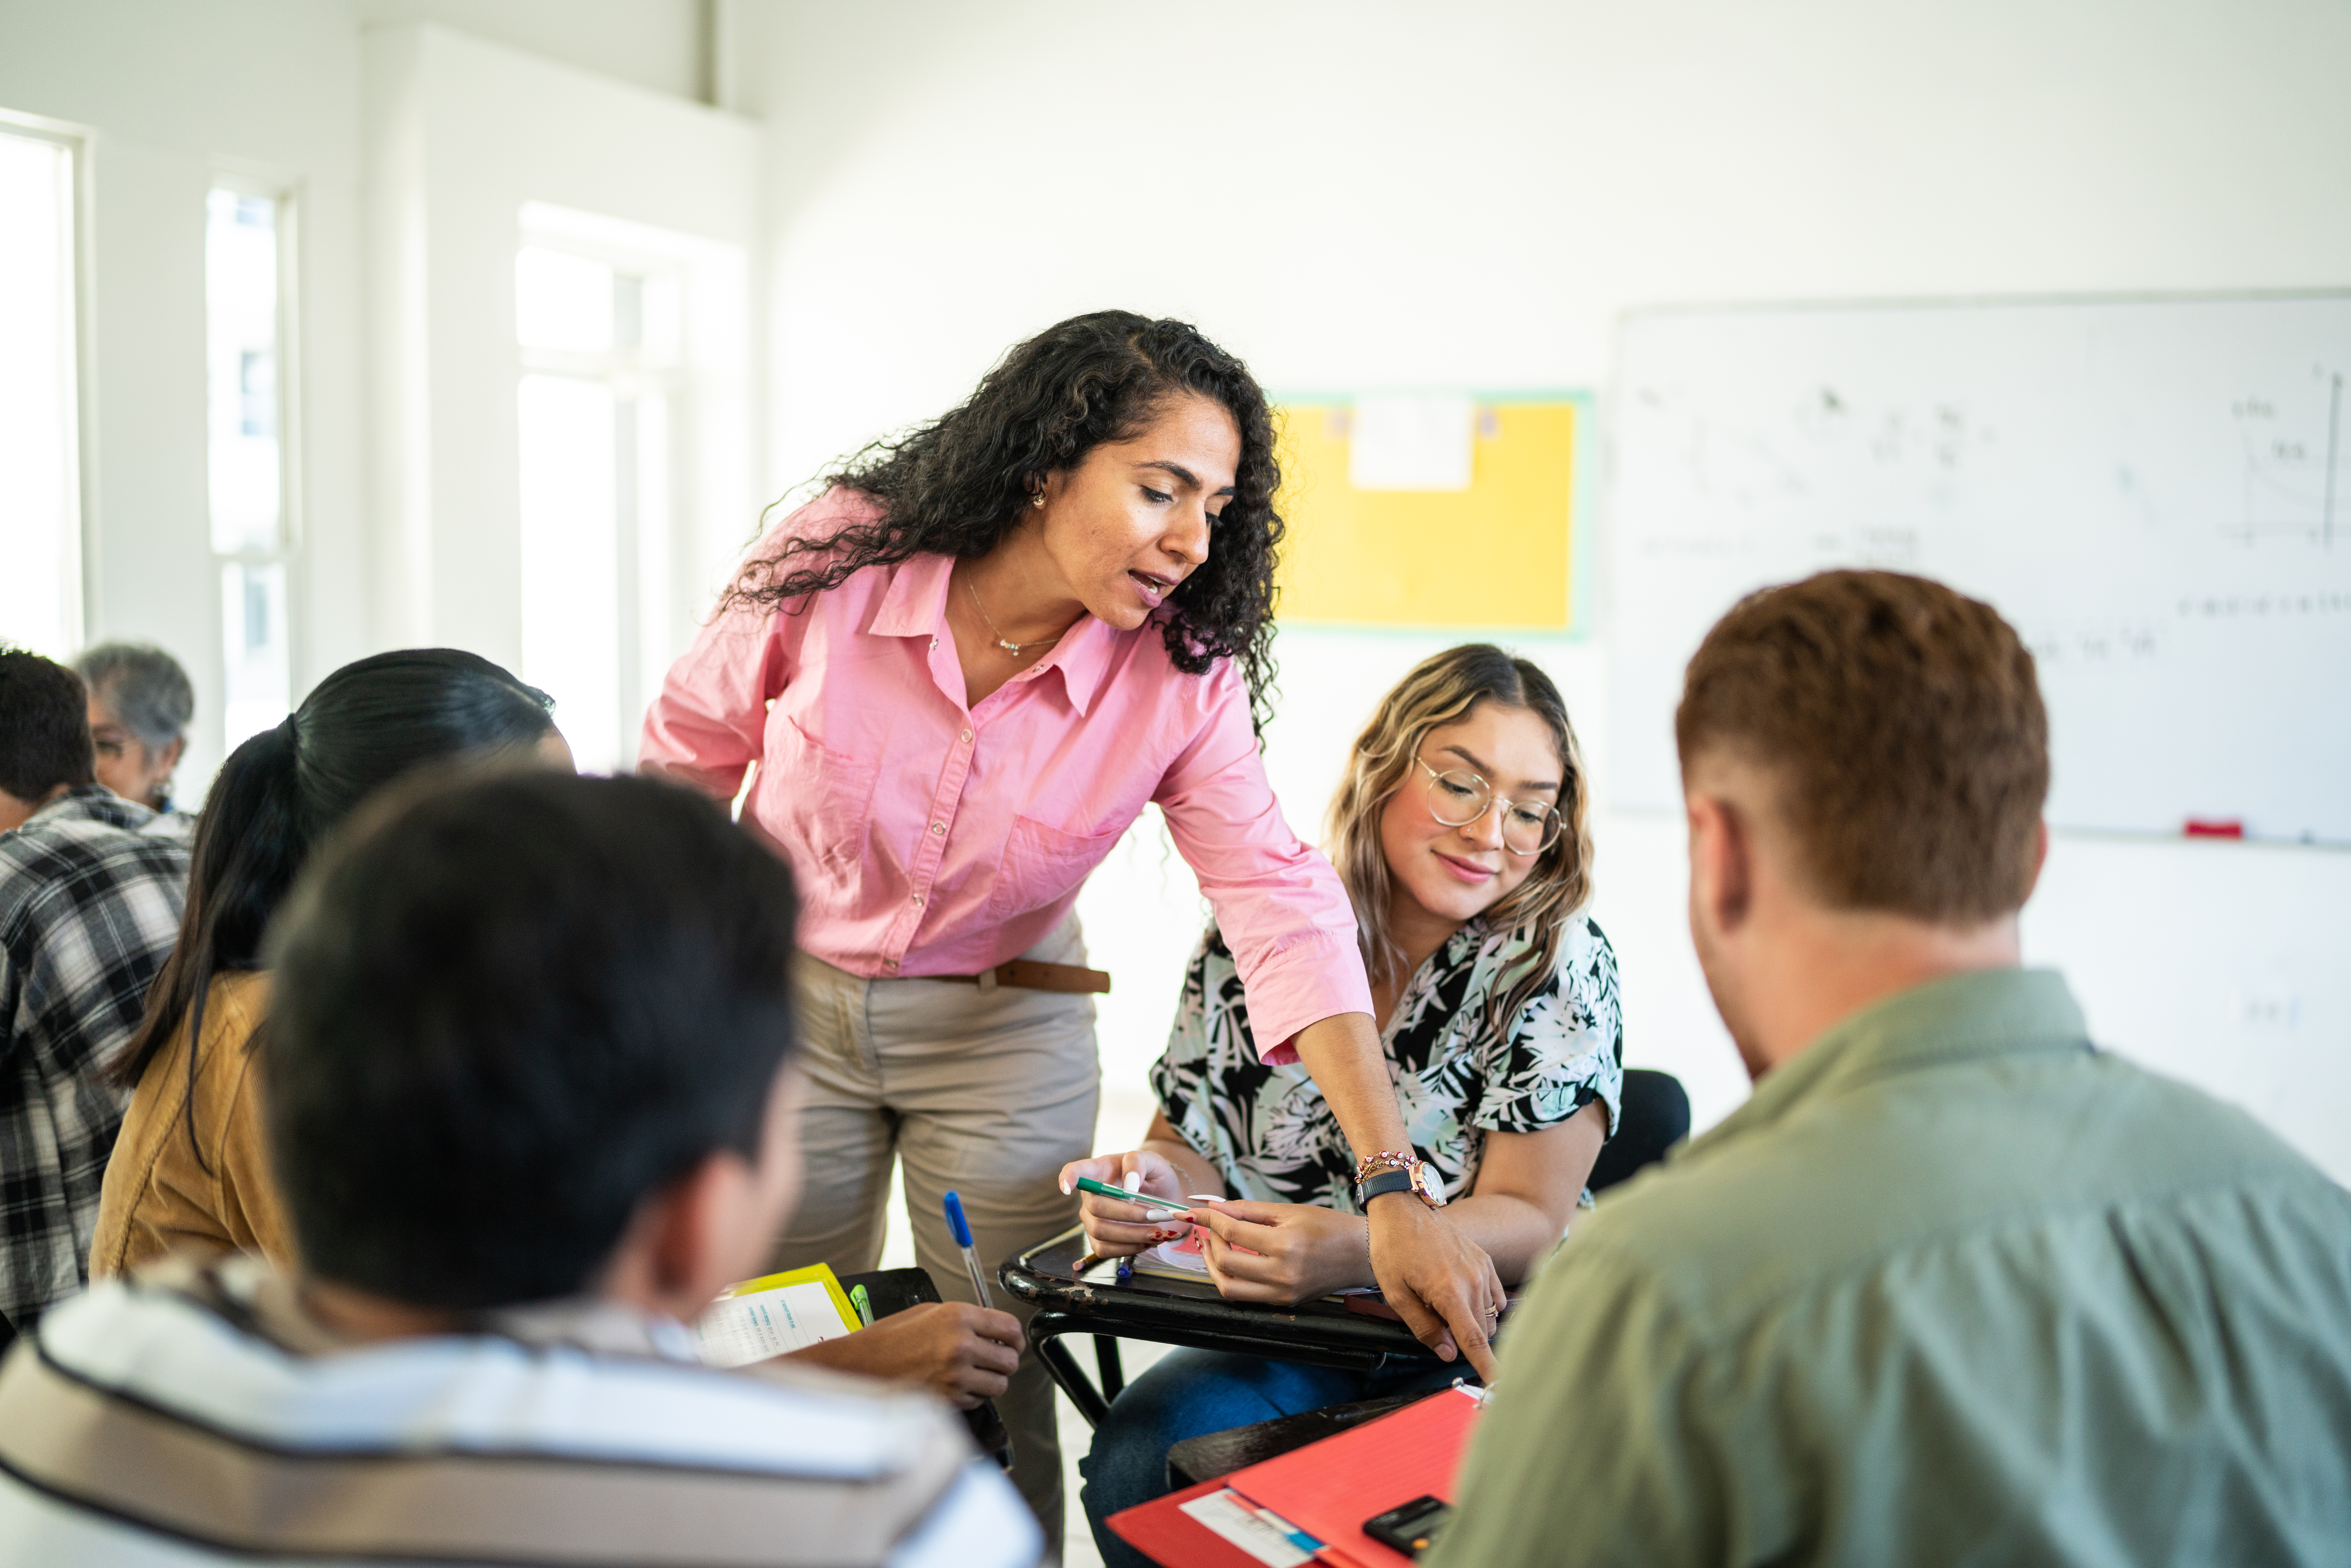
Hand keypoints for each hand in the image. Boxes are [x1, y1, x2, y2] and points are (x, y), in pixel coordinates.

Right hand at [784, 1301, 1023, 1408]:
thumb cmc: (888, 1338)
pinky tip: (956, 1385)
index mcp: (958, 1318)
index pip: (1009, 1327)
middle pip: (1009, 1360)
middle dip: (1005, 1360)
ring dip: (991, 1381)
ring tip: (975, 1374)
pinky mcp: (947, 1400)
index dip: (1015, 1336)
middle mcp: (960, 1346)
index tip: (1013, 1341)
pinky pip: (978, 1401)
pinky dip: (973, 1396)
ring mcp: (955, 1376)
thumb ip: (964, 1318)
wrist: (860, 1365)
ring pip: (999, 1385)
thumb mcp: (929, 1312)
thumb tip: (991, 1328)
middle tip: (995, 1358)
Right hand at [1058, 1150, 1194, 1258]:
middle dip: (1129, 1213)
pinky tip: (1148, 1241)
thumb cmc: (1153, 1176)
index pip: (1076, 1171)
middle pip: (1095, 1207)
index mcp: (1100, 1170)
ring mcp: (1091, 1220)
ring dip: (1133, 1234)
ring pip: (1100, 1232)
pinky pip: (1105, 1250)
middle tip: (1157, 1215)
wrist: (1164, 1198)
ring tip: (1158, 1231)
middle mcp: (1090, 1196)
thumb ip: (1139, 1163)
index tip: (1067, 1187)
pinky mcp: (1098, 1241)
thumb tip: (1129, 1186)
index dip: (1067, 1178)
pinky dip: (1129, 1248)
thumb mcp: (1152, 1161)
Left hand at [1192, 1201, 1370, 1303]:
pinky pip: (1246, 1296)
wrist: (1362, 1255)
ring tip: (1212, 1245)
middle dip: (1210, 1240)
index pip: (1232, 1232)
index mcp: (1286, 1245)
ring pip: (1229, 1288)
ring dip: (1213, 1266)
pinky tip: (1232, 1260)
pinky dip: (1232, 1278)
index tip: (1195, 1210)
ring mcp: (1283, 1294)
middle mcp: (1282, 1274)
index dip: (1209, 1219)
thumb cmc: (1329, 1227)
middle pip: (1225, 1263)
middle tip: (1210, 1226)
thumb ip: (1249, 1210)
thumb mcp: (1290, 1211)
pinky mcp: (1284, 1303)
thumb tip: (1214, 1207)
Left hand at [1366, 1194, 1507, 1381]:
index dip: (1488, 1367)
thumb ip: (1423, 1327)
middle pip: (1482, 1331)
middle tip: (1436, 1326)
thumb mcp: (1396, 1294)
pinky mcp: (1485, 1259)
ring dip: (1473, 1323)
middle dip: (1467, 1341)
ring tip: (1442, 1305)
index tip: (1500, 1386)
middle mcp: (1473, 1280)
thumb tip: (1448, 1353)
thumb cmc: (1392, 1249)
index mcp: (1449, 1292)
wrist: (1402, 1208)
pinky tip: (1460, 1297)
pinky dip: (1482, 1305)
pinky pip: (1495, 1295)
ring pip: (1490, 1316)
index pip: (1474, 1341)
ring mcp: (1482, 1268)